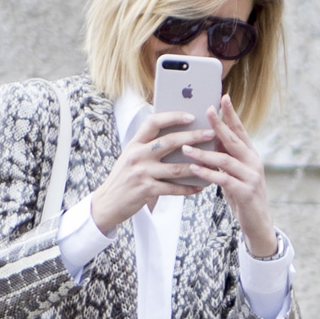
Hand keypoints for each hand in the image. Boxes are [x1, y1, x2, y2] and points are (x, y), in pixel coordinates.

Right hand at [87, 109, 210, 234]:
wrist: (107, 202)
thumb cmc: (124, 178)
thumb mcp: (130, 157)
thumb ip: (148, 147)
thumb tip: (177, 138)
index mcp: (134, 144)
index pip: (153, 123)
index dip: (173, 117)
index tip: (191, 116)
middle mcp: (137, 156)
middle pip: (169, 142)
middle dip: (193, 137)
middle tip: (211, 134)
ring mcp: (142, 173)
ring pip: (175, 168)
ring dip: (196, 165)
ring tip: (212, 162)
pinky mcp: (146, 190)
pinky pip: (173, 189)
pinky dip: (189, 188)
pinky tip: (200, 187)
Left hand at [178, 94, 277, 257]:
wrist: (258, 223)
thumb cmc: (242, 196)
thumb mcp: (235, 173)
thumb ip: (225, 157)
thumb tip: (208, 140)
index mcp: (250, 155)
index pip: (240, 130)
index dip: (231, 114)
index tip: (222, 97)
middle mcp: (253, 162)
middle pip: (234, 139)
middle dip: (219, 124)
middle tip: (205, 110)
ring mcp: (251, 177)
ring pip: (225, 159)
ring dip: (204, 152)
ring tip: (186, 147)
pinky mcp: (246, 192)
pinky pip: (224, 179)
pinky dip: (208, 173)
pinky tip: (195, 168)